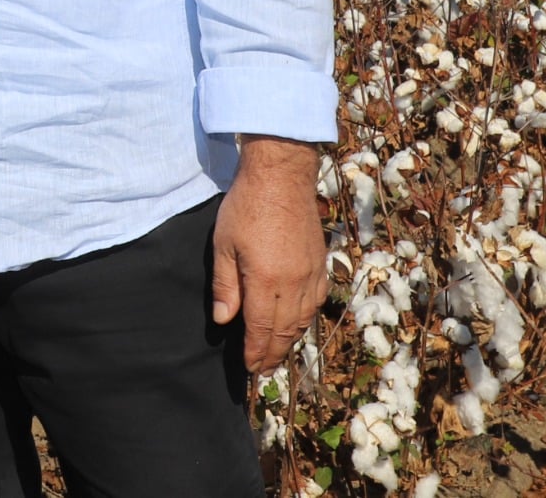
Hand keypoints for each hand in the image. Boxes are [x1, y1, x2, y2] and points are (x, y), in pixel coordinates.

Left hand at [211, 136, 327, 371]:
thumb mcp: (224, 245)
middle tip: (262, 369)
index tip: (250, 368)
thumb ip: (226, 286)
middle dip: (272, 353)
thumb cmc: (246, 207)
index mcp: (267, 281)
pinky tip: (296, 323)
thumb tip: (225, 321)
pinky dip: (305, 319)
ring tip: (277, 352)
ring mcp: (311, 274)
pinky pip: (316, 302)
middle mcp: (294, 284)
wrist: (282, 177)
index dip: (256, 352)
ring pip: (303, 320)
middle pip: (284, 331)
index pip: (261, 329)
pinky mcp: (321, 263)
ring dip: (289, 341)